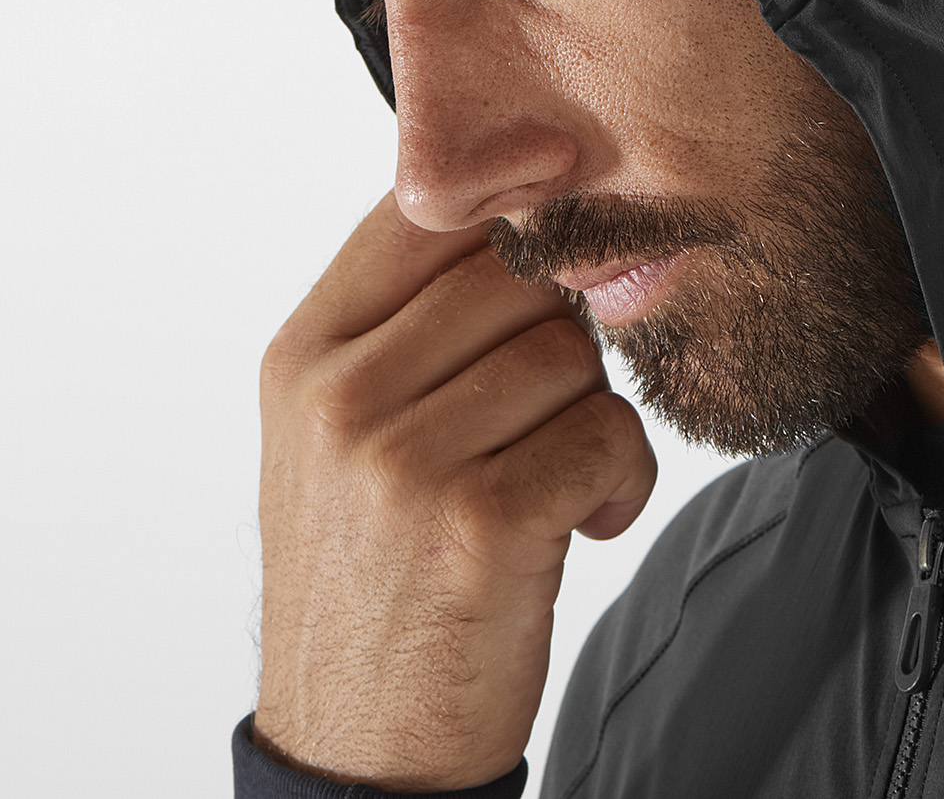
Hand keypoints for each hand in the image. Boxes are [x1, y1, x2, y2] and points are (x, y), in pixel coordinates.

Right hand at [251, 191, 656, 790]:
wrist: (360, 747)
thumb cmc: (371, 571)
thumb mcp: (343, 436)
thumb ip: (410, 325)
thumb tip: (525, 214)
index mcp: (303, 357)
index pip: (423, 215)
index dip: (511, 221)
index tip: (555, 258)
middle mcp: (340, 396)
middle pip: (517, 273)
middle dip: (563, 330)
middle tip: (556, 405)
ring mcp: (402, 460)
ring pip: (571, 350)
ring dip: (597, 411)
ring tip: (564, 474)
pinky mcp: (478, 524)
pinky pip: (606, 433)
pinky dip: (624, 477)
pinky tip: (588, 520)